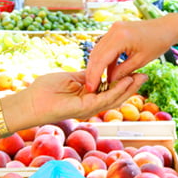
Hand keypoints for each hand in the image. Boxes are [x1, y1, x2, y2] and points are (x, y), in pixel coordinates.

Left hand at [17, 70, 147, 124]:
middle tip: (145, 75)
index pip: (109, 88)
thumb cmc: (45, 90)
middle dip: (131, 86)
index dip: (122, 81)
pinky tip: (127, 81)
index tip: (134, 70)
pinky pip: (105, 98)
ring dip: (129, 89)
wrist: (31, 102)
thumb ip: (87, 75)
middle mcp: (91, 104)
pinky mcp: (85, 108)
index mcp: (87, 96)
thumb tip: (99, 69)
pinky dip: (117, 90)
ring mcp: (89, 107)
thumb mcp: (70, 78)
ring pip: (114, 99)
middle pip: (116, 96)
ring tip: (141, 77)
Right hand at [83, 19, 177, 91]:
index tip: (91, 88)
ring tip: (97, 81)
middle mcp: (113, 30)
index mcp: (120, 37)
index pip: (101, 59)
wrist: (166, 28)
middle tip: (91, 87)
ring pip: (98, 50)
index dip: (95, 75)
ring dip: (97, 65)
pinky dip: (104, 59)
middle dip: (93, 71)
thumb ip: (123, 71)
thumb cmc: (157, 44)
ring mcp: (113, 28)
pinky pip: (105, 46)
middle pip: (96, 54)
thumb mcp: (140, 61)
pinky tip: (105, 71)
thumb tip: (109, 82)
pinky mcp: (115, 30)